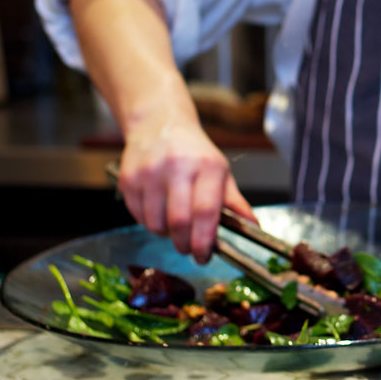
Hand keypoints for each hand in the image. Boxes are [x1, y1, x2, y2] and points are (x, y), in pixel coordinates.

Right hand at [118, 116, 256, 263]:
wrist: (158, 123)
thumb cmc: (193, 152)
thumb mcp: (220, 171)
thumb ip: (234, 201)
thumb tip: (252, 225)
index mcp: (207, 166)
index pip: (205, 211)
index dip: (204, 240)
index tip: (204, 256)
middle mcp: (177, 167)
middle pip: (179, 222)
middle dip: (185, 244)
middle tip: (189, 248)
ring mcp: (150, 172)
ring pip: (155, 224)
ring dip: (165, 234)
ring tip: (173, 223)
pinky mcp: (129, 178)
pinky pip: (138, 216)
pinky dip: (149, 222)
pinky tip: (158, 210)